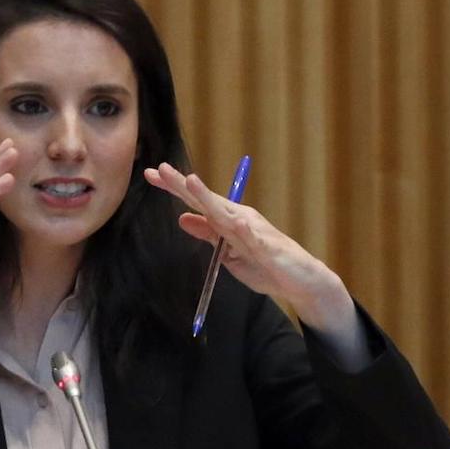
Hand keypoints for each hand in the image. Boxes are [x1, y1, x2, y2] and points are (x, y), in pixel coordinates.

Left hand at [145, 162, 371, 369]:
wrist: (299, 280)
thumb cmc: (263, 264)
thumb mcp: (227, 252)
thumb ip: (207, 234)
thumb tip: (182, 218)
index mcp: (227, 219)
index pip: (196, 200)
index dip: (174, 187)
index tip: (150, 174)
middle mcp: (239, 218)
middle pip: (206, 199)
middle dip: (183, 185)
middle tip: (160, 168)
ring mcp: (254, 231)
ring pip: (226, 213)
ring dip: (209, 197)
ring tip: (191, 182)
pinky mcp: (267, 247)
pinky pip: (255, 239)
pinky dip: (246, 230)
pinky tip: (238, 222)